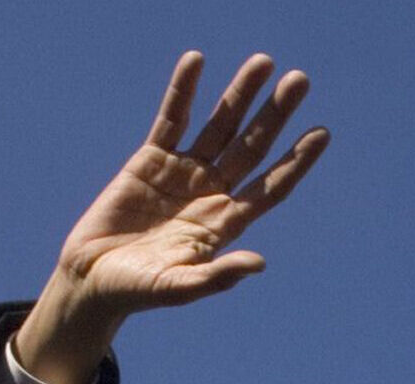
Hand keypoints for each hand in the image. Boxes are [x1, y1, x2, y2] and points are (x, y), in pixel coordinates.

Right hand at [12, 51, 329, 383]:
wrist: (92, 279)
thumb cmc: (137, 292)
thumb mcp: (178, 287)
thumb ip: (217, 276)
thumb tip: (259, 263)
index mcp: (225, 224)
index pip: (271, 186)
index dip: (296, 161)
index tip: (322, 133)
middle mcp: (211, 193)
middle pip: (252, 146)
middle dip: (275, 114)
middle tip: (301, 80)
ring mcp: (183, 173)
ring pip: (219, 125)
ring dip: (240, 94)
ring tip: (263, 62)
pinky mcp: (150, 160)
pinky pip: (171, 118)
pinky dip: (183, 90)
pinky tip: (197, 61)